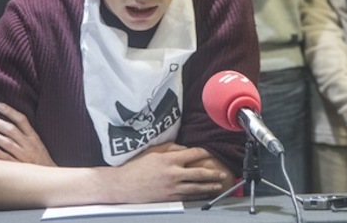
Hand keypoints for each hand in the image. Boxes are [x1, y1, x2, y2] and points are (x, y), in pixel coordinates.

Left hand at [0, 102, 54, 166]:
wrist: (48, 178)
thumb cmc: (41, 159)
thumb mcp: (38, 143)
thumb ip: (26, 134)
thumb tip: (10, 123)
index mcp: (34, 137)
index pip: (22, 120)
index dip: (10, 111)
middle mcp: (29, 145)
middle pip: (11, 130)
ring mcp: (23, 156)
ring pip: (7, 143)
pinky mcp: (19, 166)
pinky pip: (6, 158)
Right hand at [104, 146, 232, 201]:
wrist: (124, 185)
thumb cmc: (137, 166)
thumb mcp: (153, 151)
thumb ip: (171, 148)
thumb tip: (185, 149)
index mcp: (169, 159)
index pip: (193, 154)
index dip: (204, 153)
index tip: (210, 153)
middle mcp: (173, 174)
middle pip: (199, 173)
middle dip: (213, 174)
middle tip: (222, 174)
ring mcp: (172, 188)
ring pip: (196, 188)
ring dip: (209, 187)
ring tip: (218, 186)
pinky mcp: (169, 199)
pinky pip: (188, 197)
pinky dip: (198, 196)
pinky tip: (204, 195)